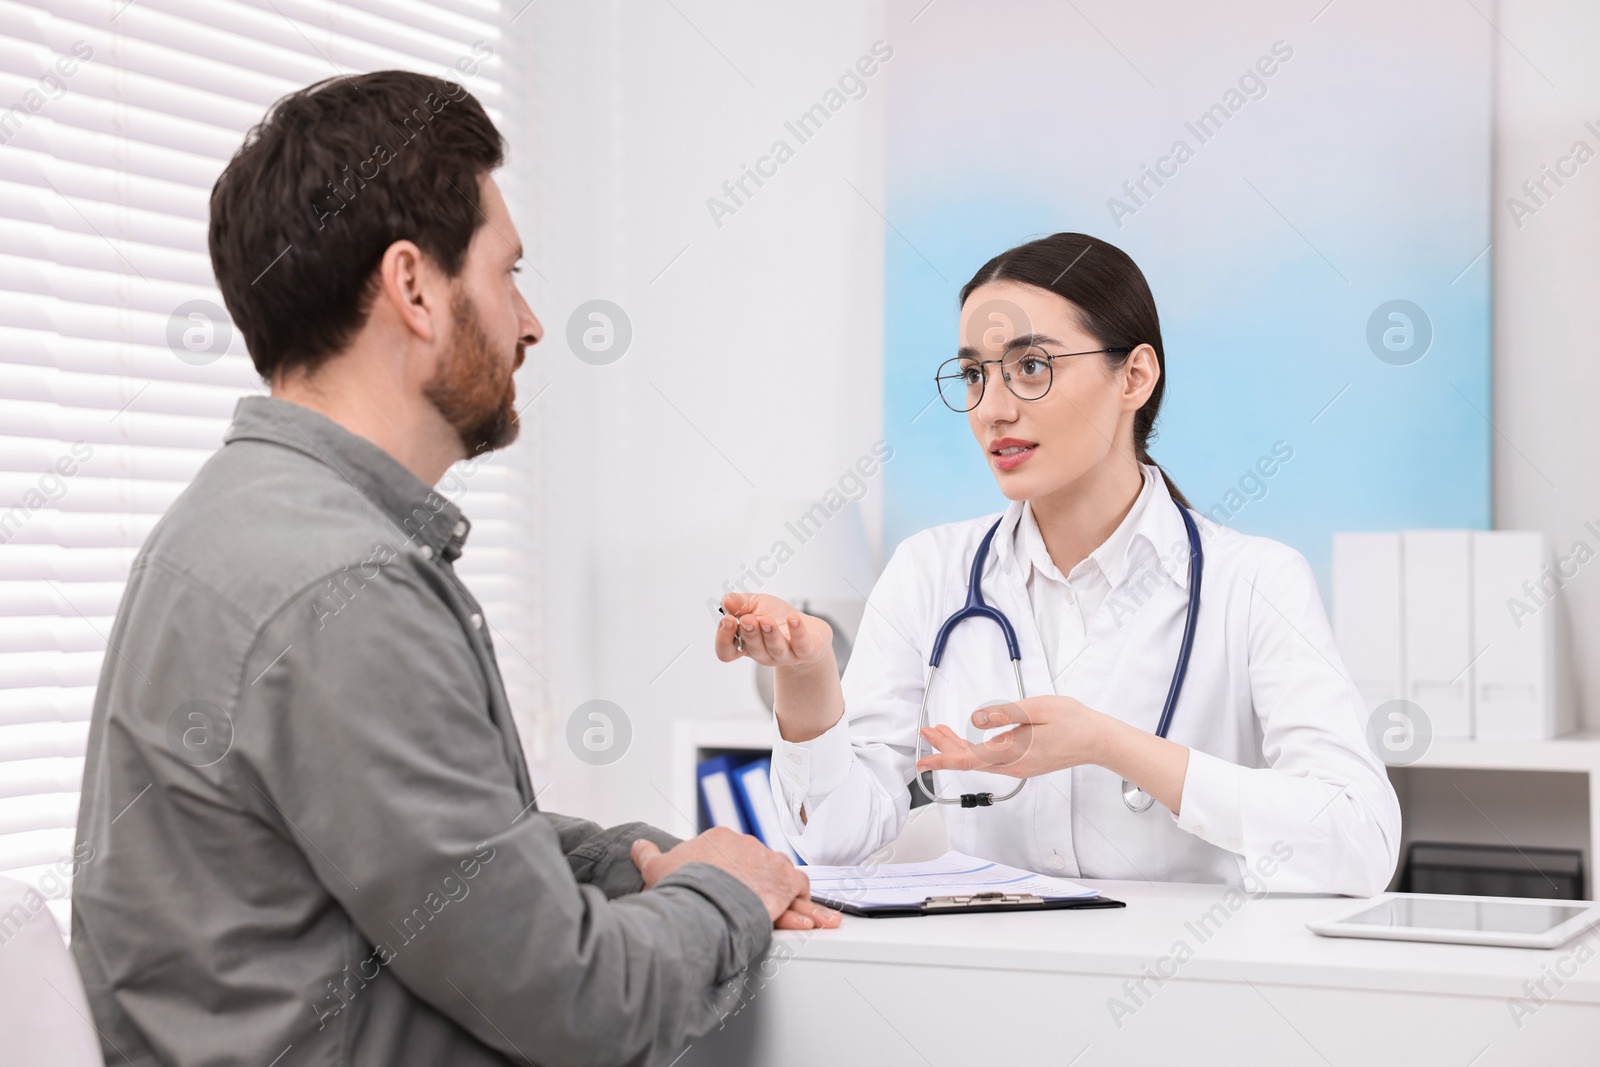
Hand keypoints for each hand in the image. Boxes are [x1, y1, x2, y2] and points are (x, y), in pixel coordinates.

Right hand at [630, 828, 841, 930]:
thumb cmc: (681, 888)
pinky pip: (799, 891)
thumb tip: (638, 845)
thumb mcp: (656, 870)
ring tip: (802, 920)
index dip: (733, 874)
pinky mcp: (784, 879)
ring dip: (789, 898)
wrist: (704, 899)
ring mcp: (768, 860)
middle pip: (758, 865)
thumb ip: (648, 856)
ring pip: (781, 878)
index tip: (733, 887)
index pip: (732, 854)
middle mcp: (747, 844)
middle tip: (761, 906)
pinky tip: (811, 919)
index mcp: (718, 839)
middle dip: (760, 885)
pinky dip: (804, 905)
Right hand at [713, 593, 843, 742]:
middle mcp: (763, 653)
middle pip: (752, 648)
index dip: (724, 639)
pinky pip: (801, 645)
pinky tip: (793, 618)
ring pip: (775, 648)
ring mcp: (785, 655)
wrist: (810, 630)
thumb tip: (726, 601)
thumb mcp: (757, 604)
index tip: (727, 619)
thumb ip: (740, 602)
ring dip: (770, 634)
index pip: (727, 651)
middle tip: (747, 619)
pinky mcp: (806, 652)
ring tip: (767, 620)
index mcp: (746, 644)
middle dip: (749, 633)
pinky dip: (797, 631)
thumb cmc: (778, 617)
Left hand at [915, 696, 1104, 779]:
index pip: (969, 759)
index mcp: (1013, 753)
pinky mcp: (1025, 763)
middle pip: (969, 760)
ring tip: (941, 732)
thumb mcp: (1037, 709)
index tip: (922, 760)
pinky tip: (970, 740)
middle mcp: (1013, 765)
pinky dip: (975, 750)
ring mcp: (1019, 766)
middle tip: (928, 730)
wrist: (1097, 740)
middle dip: (945, 747)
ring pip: (980, 760)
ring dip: (958, 747)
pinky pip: (992, 759)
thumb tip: (977, 718)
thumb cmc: (1073, 722)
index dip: (942, 758)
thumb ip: (1005, 714)